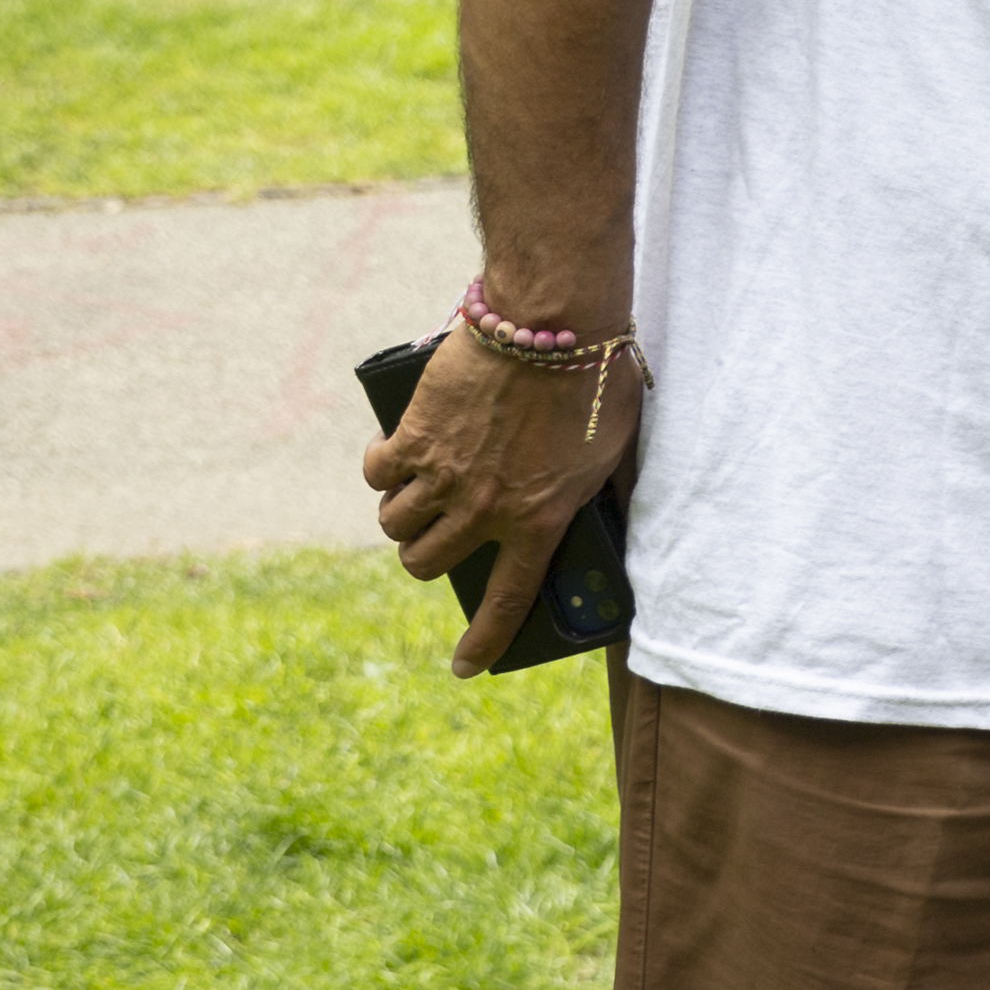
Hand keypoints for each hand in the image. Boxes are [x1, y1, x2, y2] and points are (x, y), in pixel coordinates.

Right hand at [364, 324, 646, 675]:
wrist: (554, 322)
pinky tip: (393, 453)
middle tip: (436, 533)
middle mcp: (485, 509)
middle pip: (428, 563)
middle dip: (426, 556)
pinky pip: (378, 474)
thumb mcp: (611, 452)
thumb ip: (585, 490)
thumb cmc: (597, 381)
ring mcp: (445, 475)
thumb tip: (581, 511)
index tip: (466, 668)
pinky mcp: (414, 437)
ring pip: (397, 525)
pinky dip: (381, 468)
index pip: (509, 600)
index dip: (485, 641)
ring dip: (401, 516)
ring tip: (414, 494)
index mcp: (541, 519)